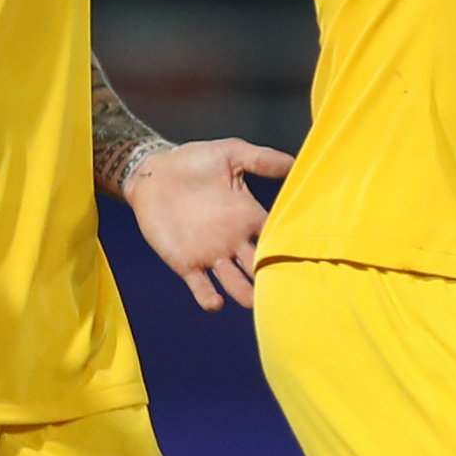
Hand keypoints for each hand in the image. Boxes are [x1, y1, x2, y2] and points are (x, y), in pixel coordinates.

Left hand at [127, 136, 295, 309]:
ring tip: (253, 302)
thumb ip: (262, 159)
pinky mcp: (186, 263)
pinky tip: (216, 302)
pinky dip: (209, 298)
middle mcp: (235, 241)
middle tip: (286, 290)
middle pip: (260, 268)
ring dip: (245, 294)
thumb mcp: (230, 153)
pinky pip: (201, 287)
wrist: (152, 173)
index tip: (303, 258)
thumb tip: (296, 163)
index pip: (276, 238)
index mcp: (248, 216)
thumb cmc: (192, 160)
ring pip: (235, 284)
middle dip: (271, 279)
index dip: (289, 249)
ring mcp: (211, 255)